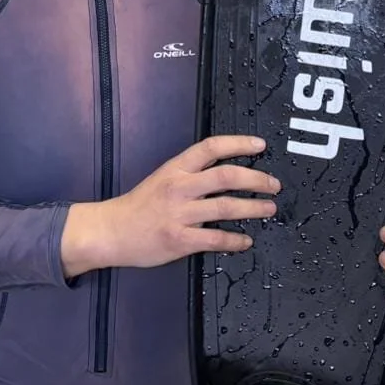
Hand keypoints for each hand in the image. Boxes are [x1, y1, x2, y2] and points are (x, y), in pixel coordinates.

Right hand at [62, 135, 279, 277]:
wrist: (111, 231)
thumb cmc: (138, 205)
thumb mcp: (162, 178)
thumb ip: (190, 173)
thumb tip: (223, 168)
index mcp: (175, 168)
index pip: (211, 147)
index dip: (238, 143)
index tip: (260, 145)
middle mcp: (179, 188)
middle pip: (225, 176)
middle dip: (256, 179)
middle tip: (273, 184)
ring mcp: (179, 214)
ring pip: (225, 208)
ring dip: (253, 208)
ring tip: (269, 209)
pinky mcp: (179, 240)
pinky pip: (215, 239)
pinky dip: (235, 240)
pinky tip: (245, 241)